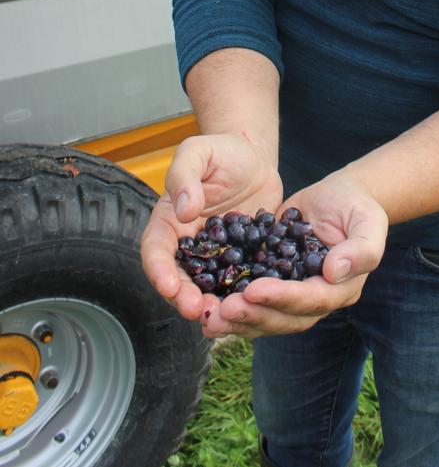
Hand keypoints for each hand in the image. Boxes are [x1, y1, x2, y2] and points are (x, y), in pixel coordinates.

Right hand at [140, 132, 282, 320]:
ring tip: (224, 316)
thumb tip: (184, 209)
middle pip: (179, 280)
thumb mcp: (198, 151)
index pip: (155, 251)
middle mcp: (188, 246)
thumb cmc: (221, 151)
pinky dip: (242, 296)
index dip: (159, 272)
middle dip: (184, 298)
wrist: (254, 158)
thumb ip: (185, 175)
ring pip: (208, 288)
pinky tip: (253, 305)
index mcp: (169, 222)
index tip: (168, 286)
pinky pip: (239, 282)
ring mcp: (215, 257)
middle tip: (199, 310)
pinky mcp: (242, 261)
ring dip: (213, 305)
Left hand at [200, 173, 387, 339]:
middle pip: (284, 318)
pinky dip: (232, 307)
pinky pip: (253, 302)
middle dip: (252, 316)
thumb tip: (334, 272)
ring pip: (265, 318)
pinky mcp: (273, 283)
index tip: (254, 290)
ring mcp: (293, 295)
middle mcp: (315, 300)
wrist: (338, 196)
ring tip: (209, 317)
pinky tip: (208, 304)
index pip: (311, 301)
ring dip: (237, 320)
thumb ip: (361, 249)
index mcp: (341, 289)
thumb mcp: (369, 220)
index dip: (282, 298)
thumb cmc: (356, 206)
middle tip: (222, 310)